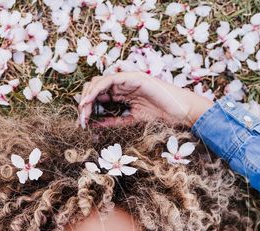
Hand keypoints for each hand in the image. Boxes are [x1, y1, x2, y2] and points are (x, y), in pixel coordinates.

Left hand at [77, 71, 214, 129]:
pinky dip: (97, 88)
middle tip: (80, 119)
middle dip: (84, 102)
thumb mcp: (130, 121)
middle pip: (95, 88)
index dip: (87, 108)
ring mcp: (127, 79)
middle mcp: (122, 84)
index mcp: (121, 93)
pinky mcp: (132, 77)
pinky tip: (89, 100)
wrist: (179, 112)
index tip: (81, 123)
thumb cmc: (160, 116)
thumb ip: (113, 121)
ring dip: (88, 96)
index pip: (98, 96)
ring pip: (99, 82)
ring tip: (82, 110)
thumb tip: (92, 125)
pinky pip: (109, 80)